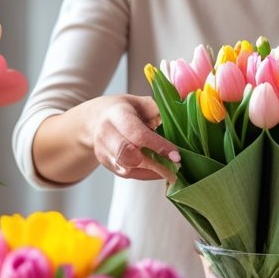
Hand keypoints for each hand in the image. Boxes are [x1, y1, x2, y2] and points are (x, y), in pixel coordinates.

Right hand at [34, 95, 180, 183]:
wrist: (97, 118)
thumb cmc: (125, 109)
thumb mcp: (141, 102)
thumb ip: (157, 110)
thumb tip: (181, 119)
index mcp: (116, 114)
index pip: (136, 133)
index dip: (157, 145)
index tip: (176, 155)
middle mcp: (106, 133)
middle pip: (127, 155)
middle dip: (154, 163)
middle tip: (175, 167)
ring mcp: (103, 150)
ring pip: (127, 168)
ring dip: (151, 172)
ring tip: (172, 173)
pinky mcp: (106, 163)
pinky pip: (127, 174)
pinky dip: (145, 175)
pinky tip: (160, 172)